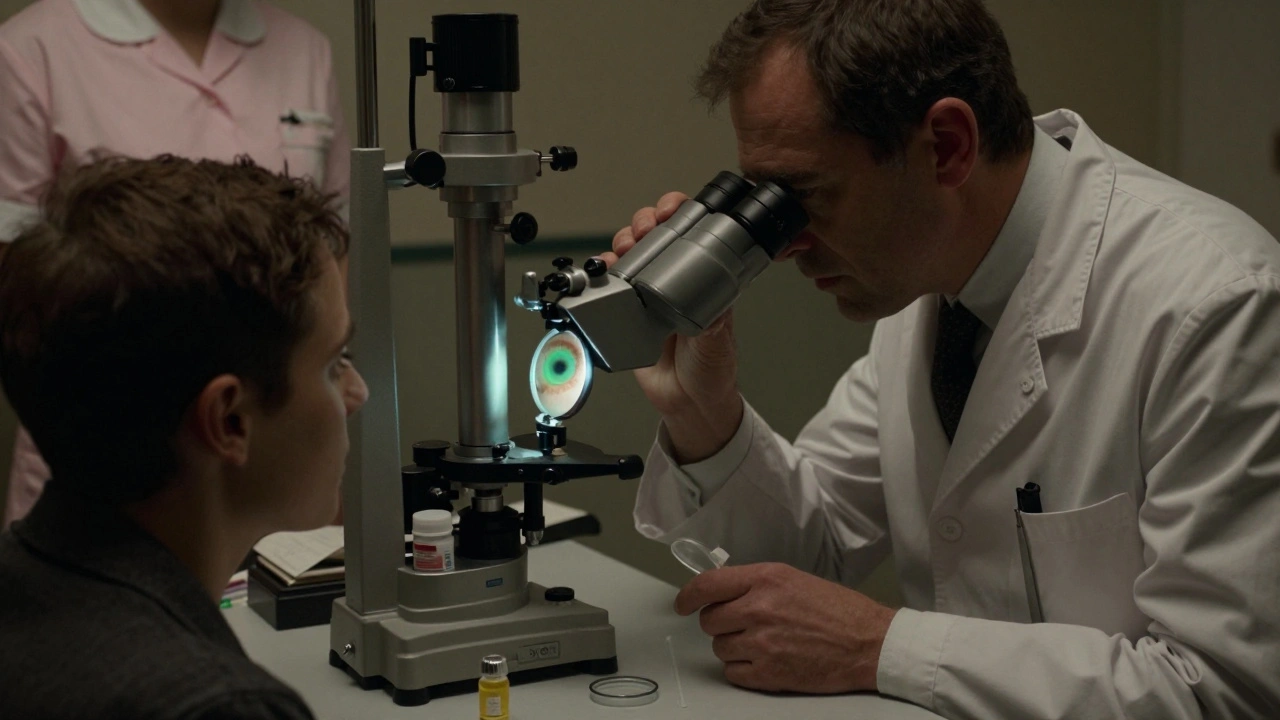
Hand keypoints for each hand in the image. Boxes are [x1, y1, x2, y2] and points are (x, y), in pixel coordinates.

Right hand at [603, 192, 742, 463]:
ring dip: (623, 242)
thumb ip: (715, 321)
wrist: (687, 403)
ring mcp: (648, 294)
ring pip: (631, 254)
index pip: (692, 232)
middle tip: (643, 229)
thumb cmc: (711, 369)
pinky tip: (601, 269)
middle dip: (646, 223)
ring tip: (622, 248)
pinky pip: (610, 284)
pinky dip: (601, 272)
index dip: (680, 212)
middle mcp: (673, 281)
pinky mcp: (626, 312)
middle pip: (656, 236)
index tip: (670, 209)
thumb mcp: (718, 340)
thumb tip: (713, 299)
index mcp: (702, 279)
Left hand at [675, 563, 896, 693]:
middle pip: (709, 621)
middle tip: (742, 625)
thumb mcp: (792, 579)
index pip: (707, 585)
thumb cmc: (838, 610)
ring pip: (719, 649)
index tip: (682, 604)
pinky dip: (743, 670)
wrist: (869, 642)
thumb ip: (754, 583)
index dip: (687, 597)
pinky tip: (765, 661)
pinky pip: (732, 674)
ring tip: (763, 643)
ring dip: (734, 647)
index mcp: (765, 579)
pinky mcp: (769, 674)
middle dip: (721, 624)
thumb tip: (721, 591)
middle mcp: (758, 608)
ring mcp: (762, 643)